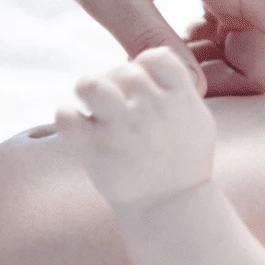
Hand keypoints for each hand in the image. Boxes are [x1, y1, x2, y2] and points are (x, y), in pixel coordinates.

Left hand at [0, 0, 264, 98]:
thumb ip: (150, 45)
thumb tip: (194, 93)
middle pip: (262, 57)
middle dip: (216, 81)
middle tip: (149, 70)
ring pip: (248, 46)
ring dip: (205, 63)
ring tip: (148, 42)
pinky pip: (236, 26)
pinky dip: (205, 43)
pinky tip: (167, 26)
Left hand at [55, 48, 215, 205]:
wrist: (173, 207)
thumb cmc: (186, 164)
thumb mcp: (199, 122)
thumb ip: (182, 90)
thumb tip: (162, 60)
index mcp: (180, 99)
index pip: (156, 56)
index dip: (144, 66)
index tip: (144, 88)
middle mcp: (152, 108)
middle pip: (122, 70)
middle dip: (115, 84)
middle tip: (115, 107)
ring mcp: (123, 128)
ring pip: (89, 84)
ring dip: (87, 92)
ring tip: (93, 109)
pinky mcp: (96, 149)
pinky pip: (65, 116)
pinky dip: (66, 118)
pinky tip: (77, 129)